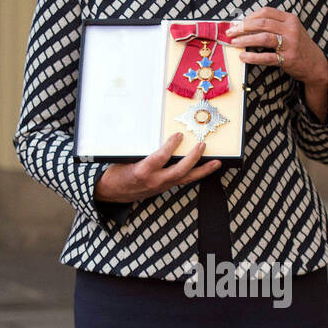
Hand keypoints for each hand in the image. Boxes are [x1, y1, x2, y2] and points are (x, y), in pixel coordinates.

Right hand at [93, 131, 221, 202]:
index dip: (171, 146)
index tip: (178, 135)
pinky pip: (182, 181)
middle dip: (193, 158)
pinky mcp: (164, 188)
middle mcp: (154, 181)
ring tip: (216, 163)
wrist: (111, 193)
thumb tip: (154, 135)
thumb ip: (141, 149)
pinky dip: (194, 174)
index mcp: (142, 172)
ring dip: (202, 170)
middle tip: (202, 145)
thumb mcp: (124, 158)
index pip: (160, 158)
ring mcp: (161, 186)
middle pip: (179, 171)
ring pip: (185, 179)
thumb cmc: (116, 173)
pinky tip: (204, 169)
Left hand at [224, 7, 327, 86]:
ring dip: (246, 40)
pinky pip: (267, 57)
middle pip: (262, 23)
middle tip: (231, 31)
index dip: (250, 16)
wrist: (315, 64)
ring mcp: (290, 43)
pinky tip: (243, 57)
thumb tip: (248, 25)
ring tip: (235, 43)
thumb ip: (275, 26)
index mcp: (290, 19)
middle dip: (243, 27)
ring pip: (263, 37)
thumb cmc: (299, 47)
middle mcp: (291, 29)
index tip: (238, 22)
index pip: (266, 12)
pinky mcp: (288, 58)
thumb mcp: (290, 30)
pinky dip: (253, 57)